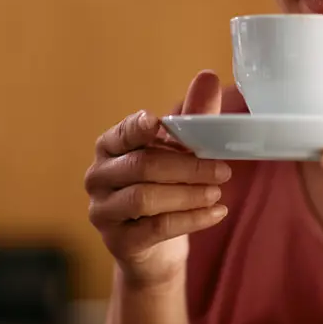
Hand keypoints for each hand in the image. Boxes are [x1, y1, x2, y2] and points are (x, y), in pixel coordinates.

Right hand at [85, 70, 231, 288]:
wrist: (154, 247)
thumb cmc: (165, 186)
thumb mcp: (180, 150)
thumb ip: (193, 117)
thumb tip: (208, 76)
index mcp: (110, 147)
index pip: (122, 133)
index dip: (139, 128)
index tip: (159, 124)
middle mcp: (99, 176)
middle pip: (142, 166)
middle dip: (186, 166)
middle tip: (223, 169)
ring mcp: (104, 211)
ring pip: (145, 198)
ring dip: (188, 194)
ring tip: (218, 192)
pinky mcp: (118, 242)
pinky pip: (155, 229)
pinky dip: (190, 219)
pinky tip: (217, 212)